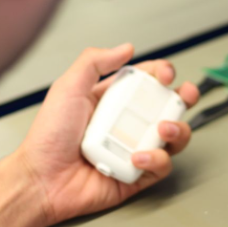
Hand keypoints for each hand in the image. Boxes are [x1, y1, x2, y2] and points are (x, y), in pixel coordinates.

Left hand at [17, 44, 199, 226]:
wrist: (41, 179)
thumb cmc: (48, 137)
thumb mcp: (68, 87)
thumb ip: (94, 61)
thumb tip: (125, 47)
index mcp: (112, 100)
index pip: (147, 81)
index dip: (162, 74)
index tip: (165, 75)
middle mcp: (126, 124)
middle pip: (167, 107)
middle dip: (183, 98)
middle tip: (185, 95)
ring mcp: (134, 149)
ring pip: (173, 137)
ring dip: (177, 129)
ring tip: (163, 128)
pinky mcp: (137, 175)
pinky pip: (160, 166)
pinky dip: (155, 159)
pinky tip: (138, 157)